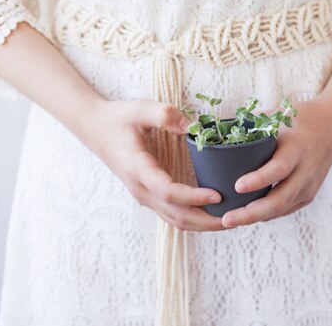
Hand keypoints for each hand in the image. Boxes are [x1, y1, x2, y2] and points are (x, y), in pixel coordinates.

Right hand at [80, 99, 228, 231]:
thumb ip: (164, 114)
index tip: (219, 195)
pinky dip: (195, 218)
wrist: (95, 128)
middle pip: (176, 215)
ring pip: (176, 220)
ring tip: (231, 219)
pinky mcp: (149, 196)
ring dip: (203, 223)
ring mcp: (144, 195)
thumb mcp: (140, 109)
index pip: (169, 192)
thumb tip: (192, 126)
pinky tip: (214, 213)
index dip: (194, 197)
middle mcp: (140, 189)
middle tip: (236, 216)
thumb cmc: (118, 118)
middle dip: (207, 220)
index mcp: (138, 169)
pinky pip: (173, 214)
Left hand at [221, 95, 331, 227]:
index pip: (278, 168)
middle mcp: (305, 170)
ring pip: (281, 209)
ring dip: (255, 218)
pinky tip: (247, 217)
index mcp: (296, 148)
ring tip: (229, 221)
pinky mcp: (309, 195)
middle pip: (279, 199)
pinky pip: (285, 209)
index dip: (258, 179)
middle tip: (226, 219)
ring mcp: (309, 185)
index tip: (237, 186)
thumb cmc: (297, 119)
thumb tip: (213, 131)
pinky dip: (266, 215)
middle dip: (251, 213)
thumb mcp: (276, 117)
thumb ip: (249, 127)